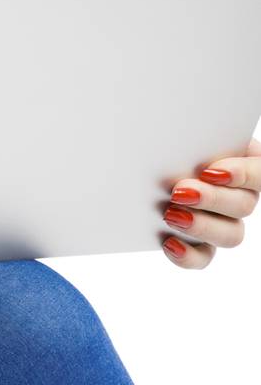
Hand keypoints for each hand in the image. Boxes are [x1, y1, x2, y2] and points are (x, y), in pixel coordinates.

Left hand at [161, 135, 260, 266]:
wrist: (136, 159)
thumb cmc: (163, 135)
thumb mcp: (178, 127)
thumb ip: (189, 131)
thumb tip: (179, 126)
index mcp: (243, 158)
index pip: (260, 171)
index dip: (242, 174)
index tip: (212, 171)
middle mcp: (239, 193)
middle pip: (245, 205)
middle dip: (213, 199)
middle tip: (180, 191)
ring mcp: (222, 220)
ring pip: (232, 235)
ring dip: (203, 227)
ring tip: (172, 215)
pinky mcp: (199, 242)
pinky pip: (203, 257)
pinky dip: (188, 255)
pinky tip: (169, 243)